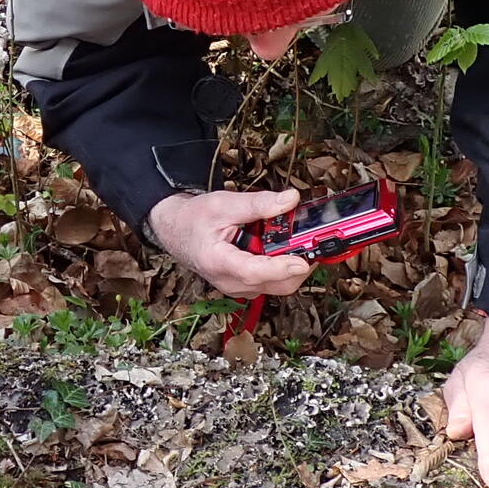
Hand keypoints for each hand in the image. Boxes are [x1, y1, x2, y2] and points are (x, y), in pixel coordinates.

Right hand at [147, 189, 315, 299]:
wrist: (176, 231)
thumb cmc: (194, 219)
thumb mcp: (223, 204)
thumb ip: (258, 204)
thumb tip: (291, 199)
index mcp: (218, 262)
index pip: (254, 272)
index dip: (281, 268)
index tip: (302, 261)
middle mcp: (229, 281)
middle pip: (276, 284)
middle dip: (299, 265)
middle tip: (312, 241)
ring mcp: (238, 287)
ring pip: (278, 286)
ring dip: (294, 266)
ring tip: (297, 240)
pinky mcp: (245, 286)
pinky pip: (273, 283)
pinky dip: (285, 268)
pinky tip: (283, 248)